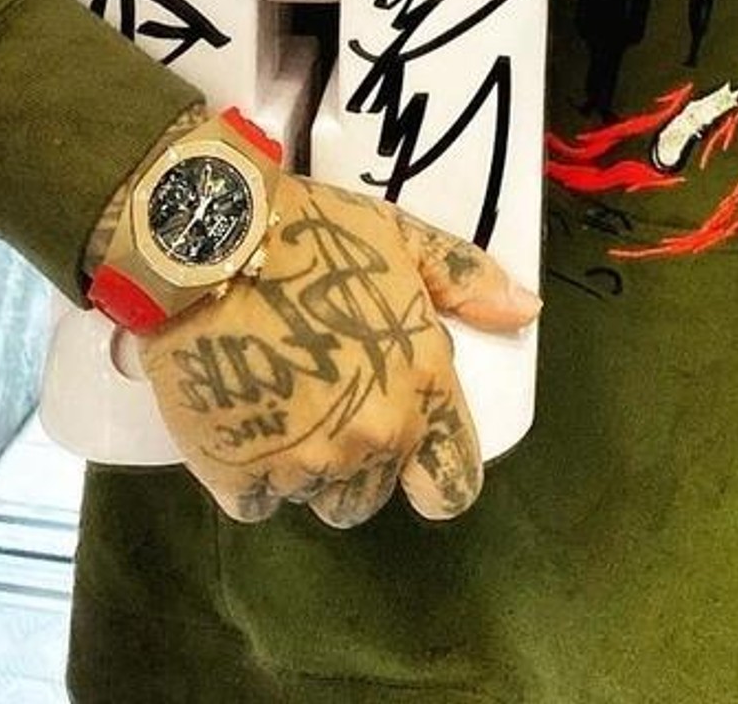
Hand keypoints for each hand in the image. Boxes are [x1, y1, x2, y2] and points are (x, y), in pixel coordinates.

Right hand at [135, 171, 538, 528]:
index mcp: (419, 389)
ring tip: (283, 400)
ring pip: (318, 497)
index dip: (437, 476)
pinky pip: (256, 502)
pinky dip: (250, 473)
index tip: (416, 456)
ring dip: (307, 466)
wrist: (210, 246)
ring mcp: (303, 464)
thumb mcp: (400, 237)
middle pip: (376, 494)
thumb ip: (464, 280)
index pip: (452, 486)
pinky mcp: (237, 476)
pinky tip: (239, 416)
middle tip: (328, 396)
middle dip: (360, 458)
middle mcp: (370, 439)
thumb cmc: (313, 235)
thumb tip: (526, 310)